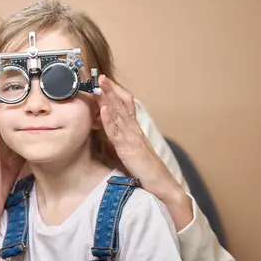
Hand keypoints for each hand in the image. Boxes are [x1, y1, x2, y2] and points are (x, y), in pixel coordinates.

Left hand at [96, 75, 192, 228]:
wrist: (162, 186)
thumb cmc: (146, 171)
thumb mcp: (130, 151)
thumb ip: (120, 140)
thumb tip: (107, 132)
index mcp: (134, 130)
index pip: (125, 105)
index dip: (115, 92)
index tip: (103, 80)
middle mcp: (134, 130)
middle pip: (122, 104)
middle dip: (110, 88)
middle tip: (99, 74)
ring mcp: (132, 138)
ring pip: (119, 113)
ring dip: (108, 97)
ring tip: (99, 84)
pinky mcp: (129, 149)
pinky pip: (117, 132)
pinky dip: (109, 119)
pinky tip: (103, 109)